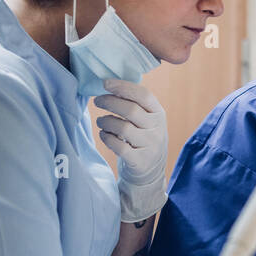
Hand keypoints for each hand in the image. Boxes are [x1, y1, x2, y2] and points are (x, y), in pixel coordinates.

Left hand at [93, 77, 167, 221]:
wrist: (151, 172)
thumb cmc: (142, 139)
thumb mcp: (146, 120)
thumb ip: (135, 104)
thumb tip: (109, 85)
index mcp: (159, 114)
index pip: (144, 95)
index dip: (123, 87)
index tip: (105, 83)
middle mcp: (157, 129)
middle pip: (131, 110)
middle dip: (109, 102)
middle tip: (97, 101)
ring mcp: (150, 146)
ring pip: (122, 128)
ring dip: (106, 121)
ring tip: (101, 121)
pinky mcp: (139, 161)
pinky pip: (119, 146)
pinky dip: (107, 138)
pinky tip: (104, 134)